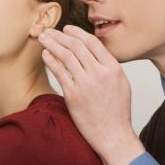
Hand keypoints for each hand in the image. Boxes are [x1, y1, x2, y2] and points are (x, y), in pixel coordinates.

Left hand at [38, 26, 144, 164]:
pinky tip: (45, 55)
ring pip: (66, 56)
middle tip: (50, 31)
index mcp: (113, 68)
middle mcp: (100, 74)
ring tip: (43, 38)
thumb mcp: (121, 83)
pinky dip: (51, 61)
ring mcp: (86, 84)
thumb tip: (95, 52)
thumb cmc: (117, 111)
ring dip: (52, 44)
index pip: (92, 43)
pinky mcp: (74, 96)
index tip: (67, 29)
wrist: (113, 135)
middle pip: (77, 46)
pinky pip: (59, 73)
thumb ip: (109, 66)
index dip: (77, 33)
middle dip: (60, 36)